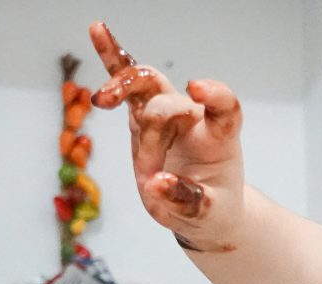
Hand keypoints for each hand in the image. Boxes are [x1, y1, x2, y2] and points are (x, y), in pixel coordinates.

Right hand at [87, 21, 245, 250]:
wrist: (203, 208)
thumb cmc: (212, 208)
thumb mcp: (207, 215)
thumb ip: (187, 200)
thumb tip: (157, 184)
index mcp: (219, 140)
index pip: (225, 109)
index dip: (215, 95)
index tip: (197, 88)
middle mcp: (193, 119)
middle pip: (171, 100)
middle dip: (156, 119)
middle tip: (148, 165)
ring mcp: (166, 114)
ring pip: (145, 83)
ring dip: (123, 85)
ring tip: (102, 100)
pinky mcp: (142, 117)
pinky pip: (127, 83)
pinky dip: (112, 57)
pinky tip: (97, 29)